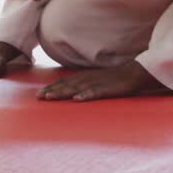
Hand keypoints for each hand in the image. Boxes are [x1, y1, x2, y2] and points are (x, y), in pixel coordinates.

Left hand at [37, 60, 163, 101]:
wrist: (134, 73)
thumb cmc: (115, 78)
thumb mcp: (96, 79)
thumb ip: (84, 84)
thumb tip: (72, 92)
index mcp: (85, 77)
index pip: (65, 82)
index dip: (52, 88)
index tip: (39, 94)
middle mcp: (88, 78)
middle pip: (67, 85)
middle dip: (52, 91)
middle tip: (38, 97)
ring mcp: (98, 83)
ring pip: (77, 88)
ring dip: (63, 93)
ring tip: (50, 97)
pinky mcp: (108, 89)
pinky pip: (95, 92)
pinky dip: (86, 95)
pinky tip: (77, 99)